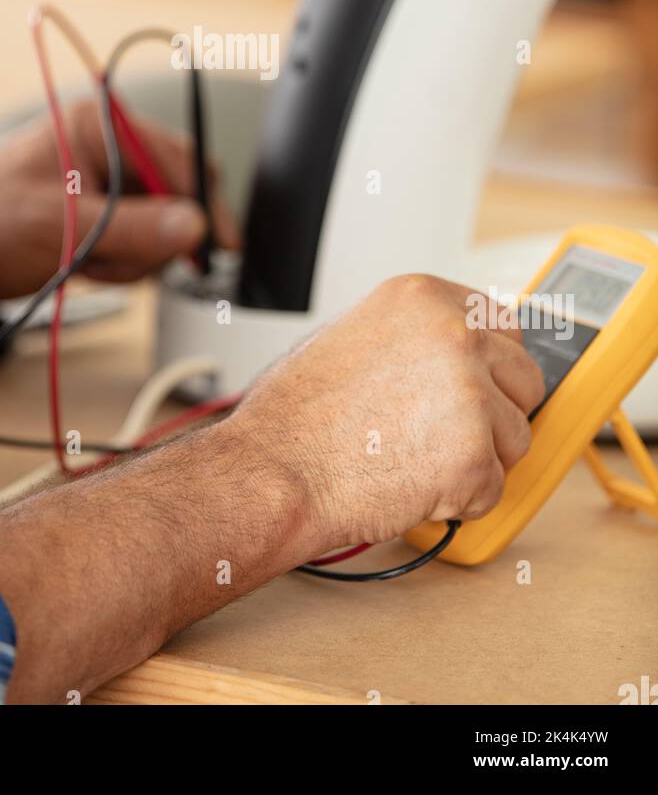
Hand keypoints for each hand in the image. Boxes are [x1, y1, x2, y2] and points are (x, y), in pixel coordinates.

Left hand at [0, 98, 239, 297]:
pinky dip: (125, 262)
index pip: (179, 159)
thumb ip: (134, 229)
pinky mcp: (109, 210)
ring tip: (87, 261)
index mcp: (101, 126)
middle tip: (118, 259)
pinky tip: (88, 264)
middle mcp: (112, 146)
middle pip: (180, 192)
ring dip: (135, 255)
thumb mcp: (65, 230)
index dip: (201, 204)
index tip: (217, 246)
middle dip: (156, 236)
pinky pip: (146, 241)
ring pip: (166, 225)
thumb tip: (193, 227)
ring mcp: (112, 179)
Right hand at [226, 273, 544, 557]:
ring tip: (412, 457)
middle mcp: (455, 333)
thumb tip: (466, 351)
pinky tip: (411, 483)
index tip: (476, 386)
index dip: (492, 365)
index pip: (506, 324)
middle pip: (524, 379)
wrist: (273, 470)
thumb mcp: (360, 335)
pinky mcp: (474, 454)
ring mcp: (469, 392)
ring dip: (477, 459)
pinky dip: (462, 500)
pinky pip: (496, 486)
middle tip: (438, 433)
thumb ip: (420, 336)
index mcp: (425, 297)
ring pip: (516, 437)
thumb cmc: (299, 415)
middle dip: (493, 414)